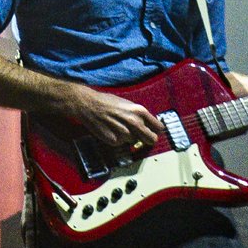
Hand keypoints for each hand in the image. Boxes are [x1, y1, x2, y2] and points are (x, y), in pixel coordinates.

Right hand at [49, 85, 163, 154]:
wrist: (88, 105)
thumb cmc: (108, 103)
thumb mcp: (128, 104)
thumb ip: (140, 115)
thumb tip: (150, 126)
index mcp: (140, 111)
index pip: (159, 128)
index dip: (155, 130)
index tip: (151, 131)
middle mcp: (134, 122)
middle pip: (152, 139)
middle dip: (147, 139)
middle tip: (140, 137)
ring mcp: (124, 132)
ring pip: (135, 142)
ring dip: (129, 138)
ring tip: (119, 128)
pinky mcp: (114, 140)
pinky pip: (122, 144)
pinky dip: (118, 140)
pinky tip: (111, 131)